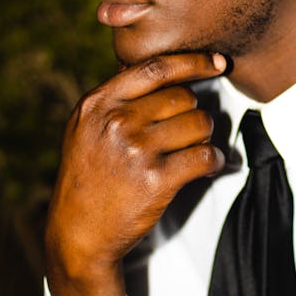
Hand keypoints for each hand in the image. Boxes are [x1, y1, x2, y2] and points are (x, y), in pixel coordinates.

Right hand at [45, 51, 226, 295]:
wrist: (78, 233)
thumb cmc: (88, 178)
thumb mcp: (85, 129)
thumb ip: (117, 99)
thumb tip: (167, 72)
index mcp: (98, 103)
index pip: (155, 68)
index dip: (193, 62)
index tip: (218, 62)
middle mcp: (116, 121)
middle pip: (182, 97)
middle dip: (193, 112)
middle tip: (189, 131)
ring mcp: (136, 149)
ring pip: (198, 124)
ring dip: (204, 136)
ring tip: (194, 150)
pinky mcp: (157, 179)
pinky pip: (205, 156)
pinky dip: (215, 160)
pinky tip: (209, 165)